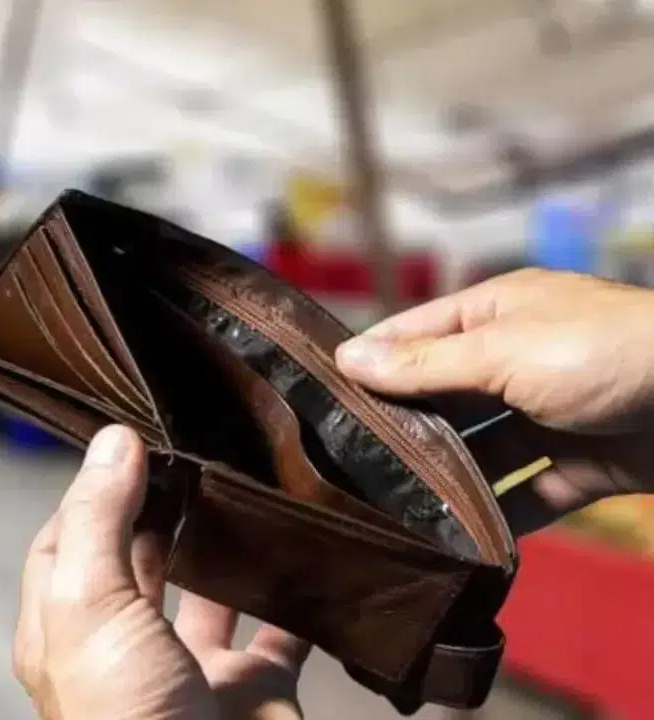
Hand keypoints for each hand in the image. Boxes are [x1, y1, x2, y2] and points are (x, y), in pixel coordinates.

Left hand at [14, 425, 308, 719]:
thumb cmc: (124, 719)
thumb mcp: (89, 605)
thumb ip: (98, 520)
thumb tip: (110, 440)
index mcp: (64, 629)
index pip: (64, 540)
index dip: (92, 490)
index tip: (131, 440)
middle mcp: (123, 648)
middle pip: (139, 560)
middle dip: (162, 508)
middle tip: (197, 448)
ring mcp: (189, 670)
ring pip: (210, 592)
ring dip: (228, 548)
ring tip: (249, 484)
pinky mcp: (253, 690)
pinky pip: (281, 632)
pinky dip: (295, 594)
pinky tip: (307, 549)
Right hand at [335, 268, 653, 533]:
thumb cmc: (605, 353)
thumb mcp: (505, 352)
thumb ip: (426, 365)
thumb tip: (347, 359)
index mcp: (497, 314)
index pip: (413, 336)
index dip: (367, 363)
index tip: (314, 400)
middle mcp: (518, 361)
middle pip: (442, 398)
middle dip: (401, 430)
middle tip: (342, 469)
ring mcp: (551, 416)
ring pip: (481, 452)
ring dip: (446, 480)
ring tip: (392, 512)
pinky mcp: (583, 467)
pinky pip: (528, 493)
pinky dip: (499, 516)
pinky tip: (458, 540)